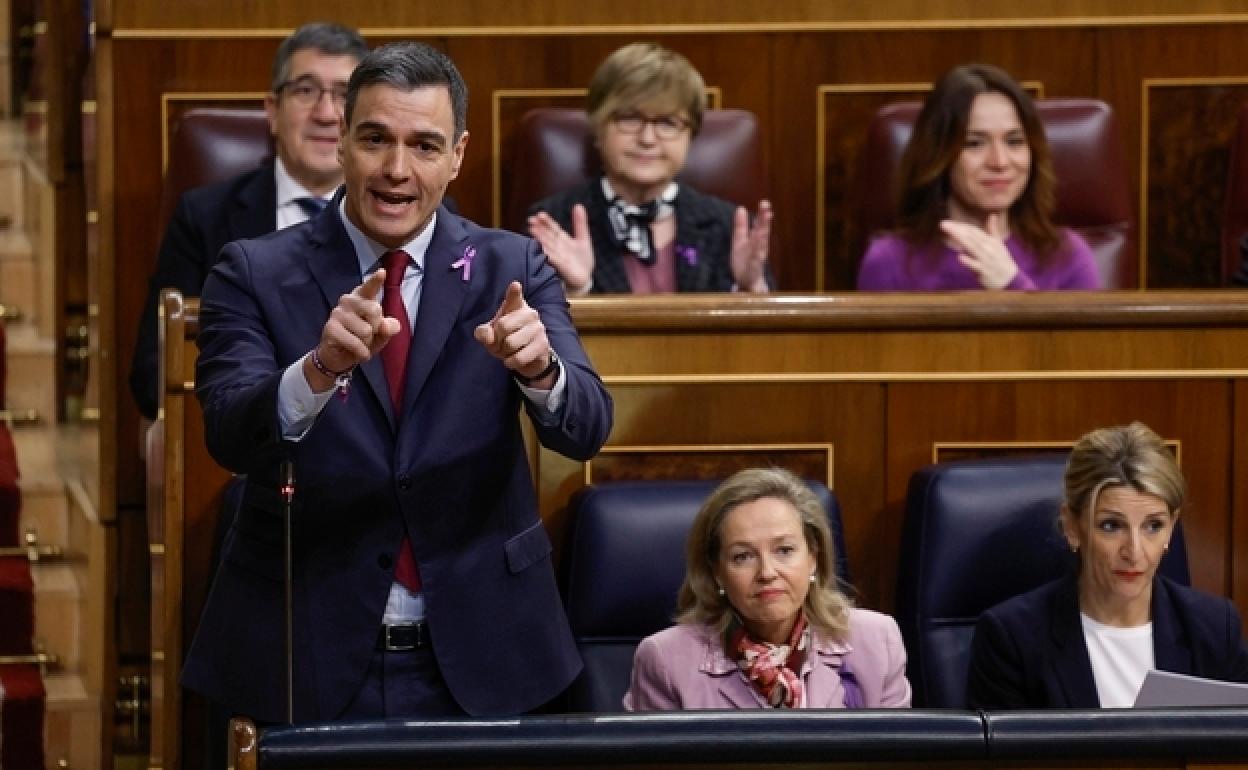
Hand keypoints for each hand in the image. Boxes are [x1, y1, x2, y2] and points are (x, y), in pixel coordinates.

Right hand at [305, 269, 400, 390]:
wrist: (340, 357)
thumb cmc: (362, 340)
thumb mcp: (381, 334)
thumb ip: (389, 327)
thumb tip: (387, 326)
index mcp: (362, 298)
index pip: (370, 287)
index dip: (376, 280)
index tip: (382, 272)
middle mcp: (348, 301)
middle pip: (374, 310)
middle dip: (376, 328)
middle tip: (368, 335)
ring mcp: (337, 313)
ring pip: (366, 330)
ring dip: (367, 343)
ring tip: (359, 343)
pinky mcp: (330, 328)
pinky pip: (356, 343)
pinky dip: (361, 352)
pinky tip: (357, 353)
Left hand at [474, 281, 556, 386]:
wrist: (528, 358)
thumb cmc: (507, 339)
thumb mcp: (491, 335)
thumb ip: (484, 333)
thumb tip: (488, 335)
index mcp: (516, 306)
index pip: (514, 296)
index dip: (514, 291)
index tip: (515, 285)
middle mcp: (530, 313)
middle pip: (502, 326)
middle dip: (496, 340)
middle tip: (501, 343)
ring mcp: (538, 328)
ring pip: (510, 343)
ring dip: (504, 352)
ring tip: (509, 351)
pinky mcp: (543, 345)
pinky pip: (519, 357)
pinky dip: (511, 362)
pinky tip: (514, 359)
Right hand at [528, 205, 593, 294]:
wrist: (585, 278)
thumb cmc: (582, 260)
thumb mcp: (583, 239)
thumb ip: (580, 223)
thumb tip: (578, 205)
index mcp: (562, 239)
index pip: (552, 228)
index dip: (546, 221)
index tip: (539, 214)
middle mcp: (557, 247)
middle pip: (547, 235)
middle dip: (539, 228)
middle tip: (531, 220)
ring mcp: (558, 256)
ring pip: (548, 245)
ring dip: (540, 238)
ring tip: (532, 230)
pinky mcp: (561, 266)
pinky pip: (553, 258)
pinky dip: (547, 252)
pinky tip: (541, 247)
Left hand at [730, 200, 771, 292]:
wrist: (747, 283)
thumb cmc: (745, 261)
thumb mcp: (740, 241)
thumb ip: (741, 226)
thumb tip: (741, 208)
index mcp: (755, 240)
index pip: (759, 225)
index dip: (762, 215)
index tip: (764, 203)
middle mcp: (759, 248)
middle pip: (763, 232)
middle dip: (764, 221)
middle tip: (766, 207)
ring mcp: (758, 259)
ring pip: (761, 246)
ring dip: (763, 235)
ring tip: (764, 225)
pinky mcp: (754, 270)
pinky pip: (755, 262)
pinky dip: (757, 255)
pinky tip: (758, 248)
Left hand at [940, 213, 1018, 288]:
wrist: (1010, 279)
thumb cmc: (1002, 261)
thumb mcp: (998, 244)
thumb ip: (993, 230)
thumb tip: (992, 215)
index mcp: (990, 240)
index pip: (973, 230)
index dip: (960, 226)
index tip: (947, 223)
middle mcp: (988, 247)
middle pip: (971, 236)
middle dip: (957, 230)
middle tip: (943, 224)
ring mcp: (986, 259)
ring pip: (972, 247)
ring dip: (961, 239)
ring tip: (949, 232)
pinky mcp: (985, 271)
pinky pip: (976, 266)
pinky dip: (968, 261)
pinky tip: (959, 257)